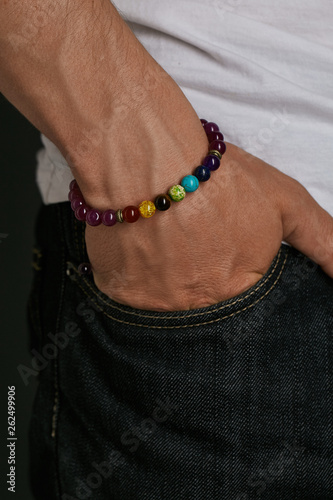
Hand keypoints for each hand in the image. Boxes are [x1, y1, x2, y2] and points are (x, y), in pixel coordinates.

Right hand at [85, 142, 332, 311]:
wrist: (146, 158)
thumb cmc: (217, 177)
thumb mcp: (285, 202)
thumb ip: (322, 242)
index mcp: (241, 292)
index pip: (245, 307)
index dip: (232, 275)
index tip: (221, 253)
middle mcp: (200, 308)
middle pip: (204, 308)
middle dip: (200, 280)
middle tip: (191, 246)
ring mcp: (155, 307)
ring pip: (166, 305)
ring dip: (168, 279)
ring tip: (167, 244)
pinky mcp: (118, 295)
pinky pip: (130, 298)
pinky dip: (136, 276)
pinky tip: (141, 247)